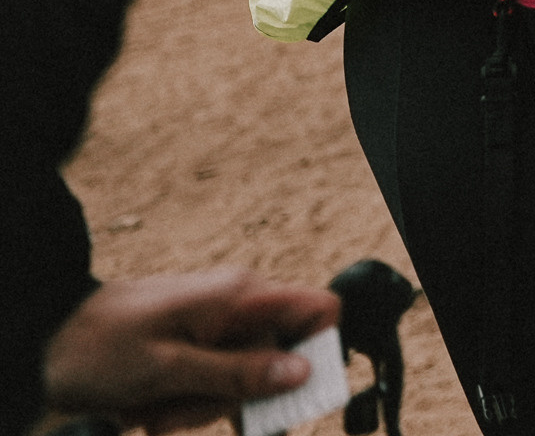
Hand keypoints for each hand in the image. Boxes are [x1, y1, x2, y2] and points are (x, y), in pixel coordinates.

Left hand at [45, 270, 340, 432]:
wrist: (41, 345)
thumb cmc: (100, 347)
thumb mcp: (168, 369)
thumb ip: (238, 373)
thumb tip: (302, 372)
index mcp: (239, 296)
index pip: (318, 310)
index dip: (320, 349)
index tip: (291, 389)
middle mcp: (236, 307)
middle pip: (277, 361)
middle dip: (236, 397)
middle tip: (185, 407)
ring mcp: (216, 329)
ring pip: (243, 382)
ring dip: (201, 407)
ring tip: (155, 410)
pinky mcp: (196, 350)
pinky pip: (215, 385)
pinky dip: (186, 405)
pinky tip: (151, 408)